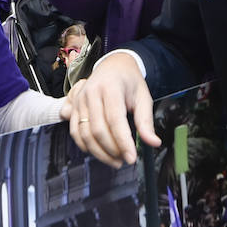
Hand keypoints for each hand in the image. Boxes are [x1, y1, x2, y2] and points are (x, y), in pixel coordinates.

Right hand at [66, 52, 158, 167]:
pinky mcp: (73, 108)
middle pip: (97, 129)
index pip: (115, 120)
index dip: (123, 142)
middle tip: (124, 160)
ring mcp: (79, 100)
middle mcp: (91, 93)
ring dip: (99, 152)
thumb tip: (153, 142)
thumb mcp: (143, 97)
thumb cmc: (129, 81)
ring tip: (115, 160)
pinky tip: (100, 152)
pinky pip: (75, 132)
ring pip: (84, 134)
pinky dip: (86, 146)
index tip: (132, 158)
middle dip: (111, 150)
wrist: (112, 66)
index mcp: (110, 87)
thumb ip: (146, 121)